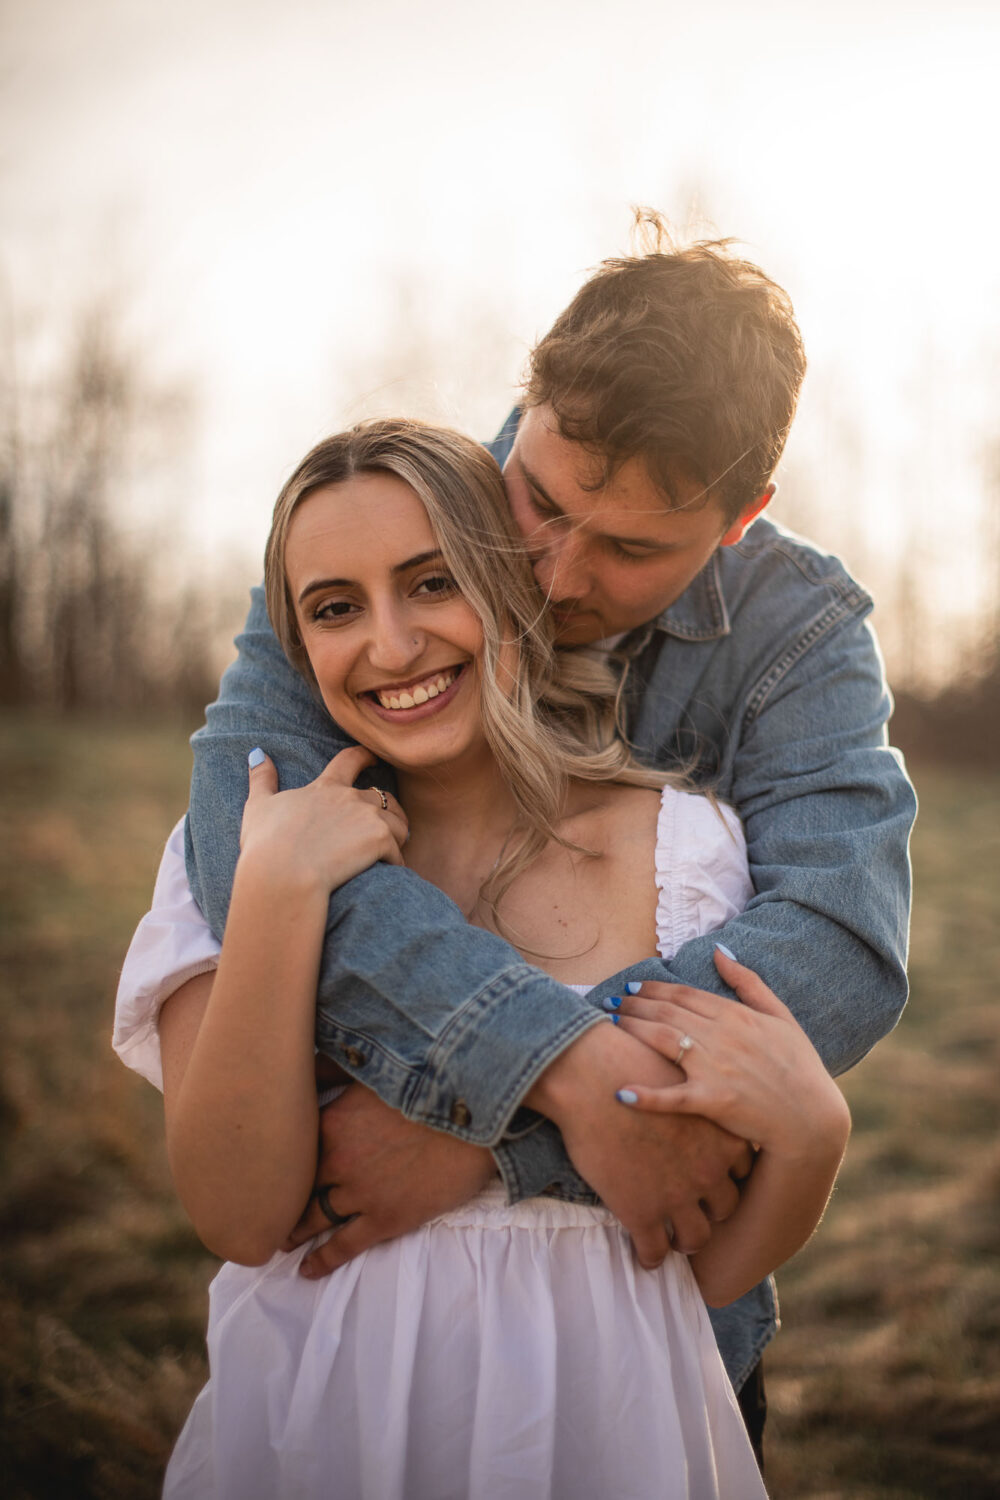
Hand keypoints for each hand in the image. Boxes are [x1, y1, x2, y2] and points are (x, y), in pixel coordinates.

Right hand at [239, 746, 408, 895]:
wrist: (283, 874)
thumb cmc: (266, 843)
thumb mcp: (258, 806)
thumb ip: (262, 778)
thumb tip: (257, 753)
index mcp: (325, 787)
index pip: (350, 760)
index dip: (365, 756)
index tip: (374, 758)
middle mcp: (351, 798)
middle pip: (383, 796)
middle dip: (390, 808)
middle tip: (389, 824)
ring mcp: (369, 817)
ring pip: (398, 823)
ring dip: (397, 836)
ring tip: (391, 852)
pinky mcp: (381, 840)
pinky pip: (398, 853)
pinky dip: (396, 862)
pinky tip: (390, 872)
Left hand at [283, 1085, 495, 1277]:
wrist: (477, 1116)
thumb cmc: (431, 1085)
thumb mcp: (375, 1070)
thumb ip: (335, 1070)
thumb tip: (306, 1064)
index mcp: (332, 1121)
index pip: (292, 1151)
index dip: (277, 1165)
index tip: (263, 1173)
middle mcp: (337, 1160)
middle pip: (297, 1188)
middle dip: (279, 1203)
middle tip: (263, 1216)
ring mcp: (360, 1193)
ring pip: (315, 1219)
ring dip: (295, 1233)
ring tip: (281, 1243)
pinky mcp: (386, 1218)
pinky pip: (344, 1246)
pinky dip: (322, 1261)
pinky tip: (307, 1270)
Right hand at [528, 1023, 752, 1267]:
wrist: (592, 1076)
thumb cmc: (631, 1064)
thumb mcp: (682, 1077)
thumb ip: (695, 1098)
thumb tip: (690, 1097)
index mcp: (723, 1137)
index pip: (744, 1168)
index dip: (727, 1173)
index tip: (712, 1174)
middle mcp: (708, 1171)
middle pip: (725, 1206)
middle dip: (712, 1210)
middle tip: (698, 1211)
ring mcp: (677, 1196)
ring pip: (696, 1237)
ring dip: (686, 1241)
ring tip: (674, 1241)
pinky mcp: (641, 1212)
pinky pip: (653, 1251)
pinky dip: (649, 1257)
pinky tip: (643, 1254)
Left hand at [614, 947, 849, 1159]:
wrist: (812, 1118)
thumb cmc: (798, 1067)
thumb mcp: (780, 1016)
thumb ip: (748, 982)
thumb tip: (719, 950)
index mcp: (736, 1014)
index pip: (683, 994)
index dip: (652, 988)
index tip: (630, 987)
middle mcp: (722, 1035)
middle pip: (666, 1012)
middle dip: (633, 1005)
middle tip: (608, 1003)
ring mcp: (716, 1068)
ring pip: (662, 1040)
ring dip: (631, 1030)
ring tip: (607, 1026)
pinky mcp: (713, 1101)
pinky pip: (673, 1097)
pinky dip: (646, 1096)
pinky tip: (620, 1093)